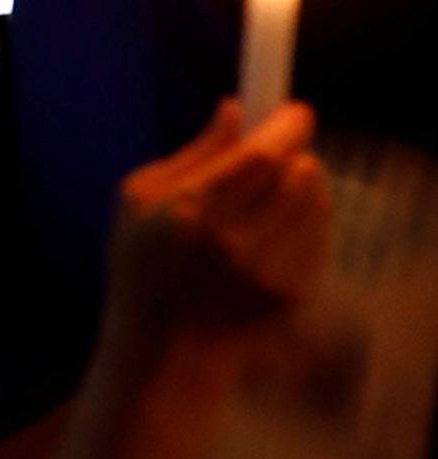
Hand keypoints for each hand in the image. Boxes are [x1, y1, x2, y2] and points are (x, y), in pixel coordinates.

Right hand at [109, 98, 328, 356]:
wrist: (166, 349)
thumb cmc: (143, 264)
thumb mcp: (139, 199)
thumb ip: (194, 153)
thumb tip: (235, 108)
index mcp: (190, 212)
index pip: (259, 158)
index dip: (286, 128)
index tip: (296, 111)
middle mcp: (235, 243)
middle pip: (296, 176)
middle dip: (297, 153)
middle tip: (286, 148)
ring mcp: (268, 273)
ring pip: (314, 205)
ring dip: (307, 185)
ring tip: (285, 185)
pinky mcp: (292, 295)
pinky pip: (319, 238)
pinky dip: (310, 220)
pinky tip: (285, 221)